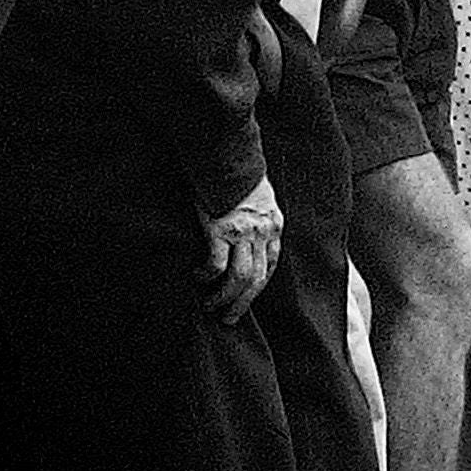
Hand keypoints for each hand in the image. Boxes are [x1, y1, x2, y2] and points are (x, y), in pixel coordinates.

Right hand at [202, 182, 282, 320]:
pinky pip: (216, 265)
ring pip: (239, 278)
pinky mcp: (220, 230)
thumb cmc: (235, 172)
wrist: (224, 151)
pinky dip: (206, 277)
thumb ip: (256, 218)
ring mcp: (242, 232)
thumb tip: (244, 239)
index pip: (271, 265)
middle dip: (243, 303)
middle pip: (257, 279)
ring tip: (210, 307)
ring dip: (224, 298)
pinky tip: (197, 278)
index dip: (258, 287)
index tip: (247, 300)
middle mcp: (262, 231)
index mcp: (274, 224)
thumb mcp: (258, 196)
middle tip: (229, 319)